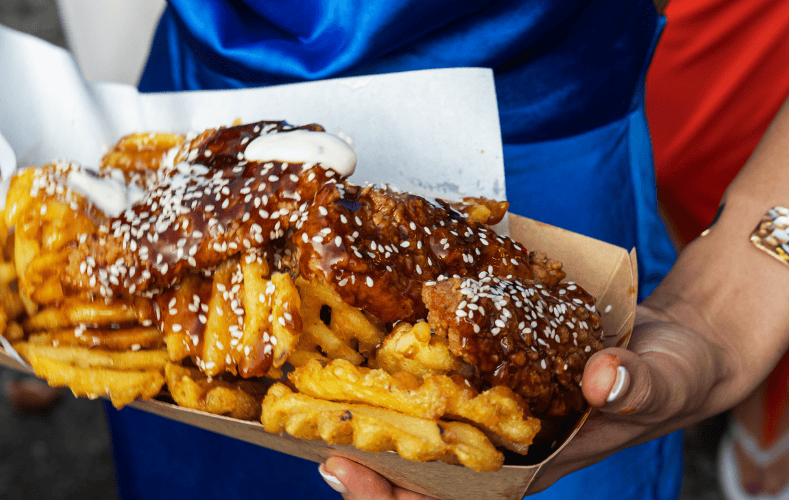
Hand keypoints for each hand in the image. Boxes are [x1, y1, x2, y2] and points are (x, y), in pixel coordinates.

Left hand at [318, 303, 729, 497]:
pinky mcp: (490, 365)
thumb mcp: (664, 379)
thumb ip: (637, 385)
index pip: (463, 499)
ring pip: (424, 429)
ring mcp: (492, 405)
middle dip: (375, 472)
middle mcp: (503, 441)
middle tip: (325, 454)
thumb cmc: (673, 372)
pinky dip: (405, 371)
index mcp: (535, 462)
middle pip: (428, 472)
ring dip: (377, 423)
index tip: (358, 481)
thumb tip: (600, 379)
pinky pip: (441, 377)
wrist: (669, 338)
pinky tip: (370, 345)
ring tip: (322, 410)